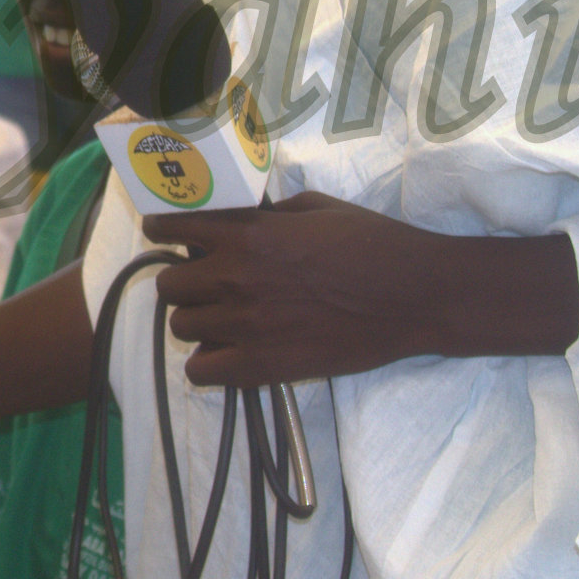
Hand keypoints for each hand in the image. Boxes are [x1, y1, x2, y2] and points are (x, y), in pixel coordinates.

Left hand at [143, 192, 578, 387]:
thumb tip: (239, 220)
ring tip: (222, 319)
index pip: (173, 229)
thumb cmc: (373, 243)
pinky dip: (208, 363)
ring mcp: (247, 325)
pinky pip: (201, 371)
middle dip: (183, 281)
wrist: (417, 295)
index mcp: (248, 234)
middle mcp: (236, 278)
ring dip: (197, 321)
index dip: (162, 229)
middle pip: (169, 285)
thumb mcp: (317, 208)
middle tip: (204, 282)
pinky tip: (228, 352)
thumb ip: (268, 214)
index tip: (164, 233)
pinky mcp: (264, 367)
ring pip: (181, 327)